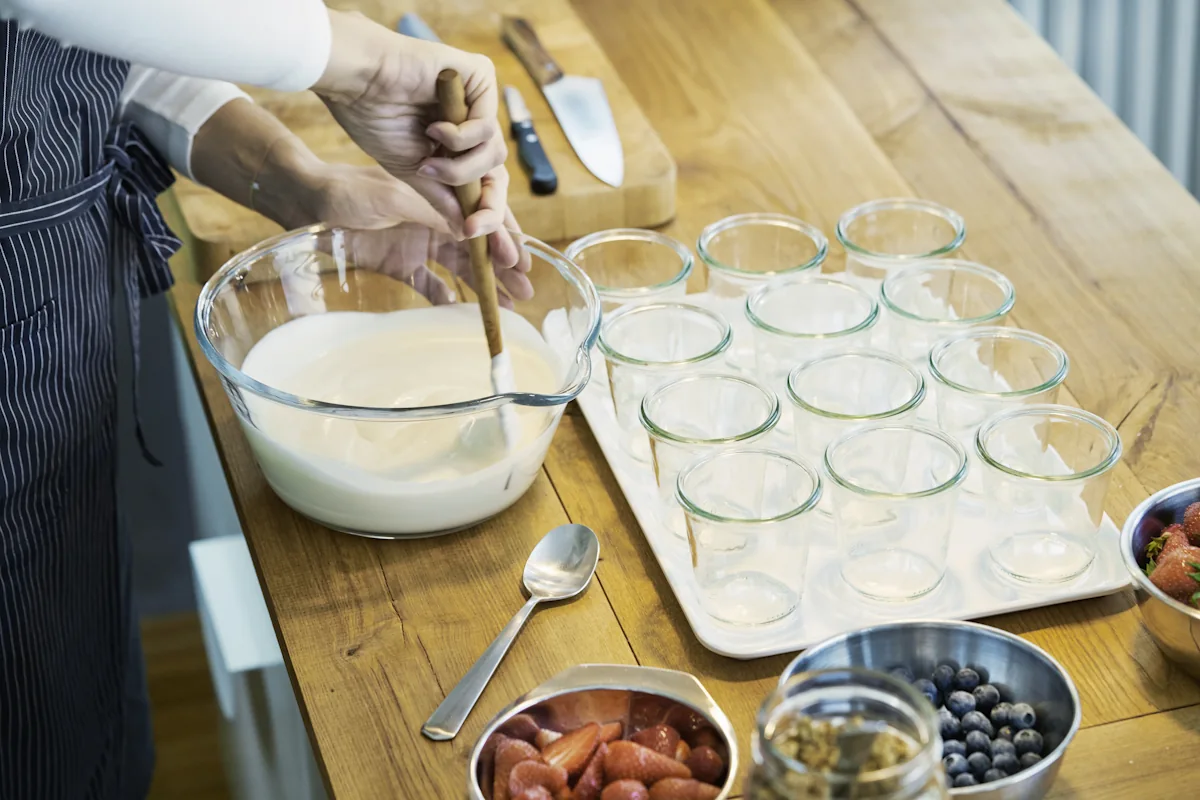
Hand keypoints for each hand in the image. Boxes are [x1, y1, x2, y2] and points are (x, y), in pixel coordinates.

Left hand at [305, 160, 533, 304]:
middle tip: (526, 292)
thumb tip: (470, 230)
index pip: (480, 220)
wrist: (305, 201)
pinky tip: (461, 310)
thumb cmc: (347, 189)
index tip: (523, 261)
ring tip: (507, 306)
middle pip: (477, 248)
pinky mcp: (399, 263)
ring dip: (483, 286)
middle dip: (503, 268)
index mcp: (438, 198)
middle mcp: (434, 222)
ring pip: (459, 268)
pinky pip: (429, 283)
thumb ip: (431, 213)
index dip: (504, 240)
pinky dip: (445, 297)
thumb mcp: (392, 196)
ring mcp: (417, 244)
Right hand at [314, 10, 522, 270]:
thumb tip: (469, 232)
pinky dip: (462, 138)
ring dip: (461, 170)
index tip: (506, 261)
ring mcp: (477, 100)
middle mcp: (470, 123)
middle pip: (498, 176)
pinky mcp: (480, 76)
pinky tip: (435, 129)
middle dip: (493, 212)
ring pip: (494, 156)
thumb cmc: (372, 119)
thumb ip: (443, 201)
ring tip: (429, 163)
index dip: (496, 223)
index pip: (485, 189)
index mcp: (454, 146)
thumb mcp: (411, 175)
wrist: (354, 81)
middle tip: (481, 233)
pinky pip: (488, 126)